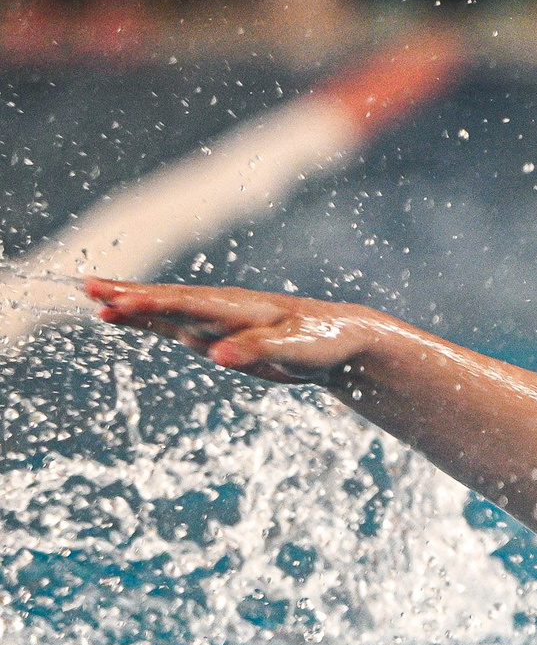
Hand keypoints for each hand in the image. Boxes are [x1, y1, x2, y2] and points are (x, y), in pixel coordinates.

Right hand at [85, 280, 382, 385]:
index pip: (190, 304)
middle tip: (90, 289)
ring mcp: (215, 319)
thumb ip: (256, 350)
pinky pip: (170, 322)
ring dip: (130, 302)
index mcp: (240, 309)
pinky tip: (117, 316)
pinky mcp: (213, 332)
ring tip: (91, 295)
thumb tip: (218, 355)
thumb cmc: (321, 341)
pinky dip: (143, 319)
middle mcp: (222, 308)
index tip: (120, 303)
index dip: (155, 304)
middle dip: (131, 296)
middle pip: (169, 299)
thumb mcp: (295, 351)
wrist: (339, 338)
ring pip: (165, 307)